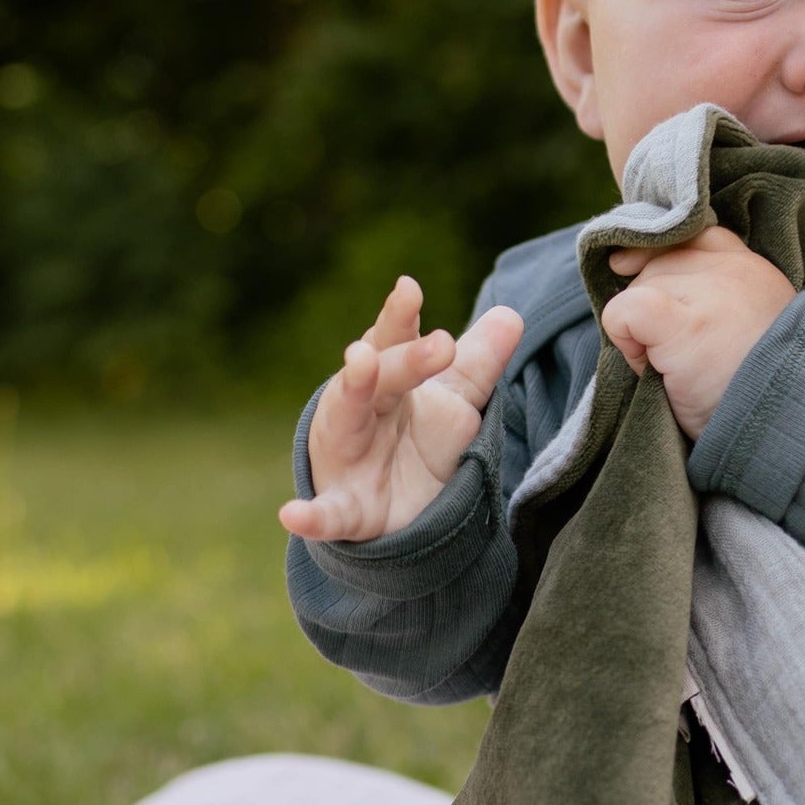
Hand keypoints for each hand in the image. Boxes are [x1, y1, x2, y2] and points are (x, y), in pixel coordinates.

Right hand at [282, 276, 523, 542]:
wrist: (396, 513)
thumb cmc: (416, 444)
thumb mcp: (454, 404)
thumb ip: (477, 364)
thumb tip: (511, 315)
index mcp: (387, 381)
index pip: (394, 342)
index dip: (401, 317)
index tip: (410, 289)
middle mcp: (360, 410)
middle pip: (381, 377)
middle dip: (404, 357)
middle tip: (441, 343)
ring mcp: (346, 458)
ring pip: (346, 421)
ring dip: (352, 390)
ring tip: (360, 360)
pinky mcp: (344, 509)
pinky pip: (327, 514)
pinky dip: (311, 515)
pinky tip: (292, 515)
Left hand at [603, 226, 795, 439]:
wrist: (786, 423)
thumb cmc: (763, 389)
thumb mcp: (752, 327)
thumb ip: (717, 298)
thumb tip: (650, 288)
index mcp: (752, 269)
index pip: (696, 236)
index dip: (666, 260)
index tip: (654, 289)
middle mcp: (731, 269)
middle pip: (660, 263)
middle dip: (653, 305)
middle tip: (678, 356)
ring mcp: (706, 291)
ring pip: (638, 287)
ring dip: (641, 330)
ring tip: (673, 369)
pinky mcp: (680, 322)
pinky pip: (625, 310)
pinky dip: (624, 337)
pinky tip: (649, 366)